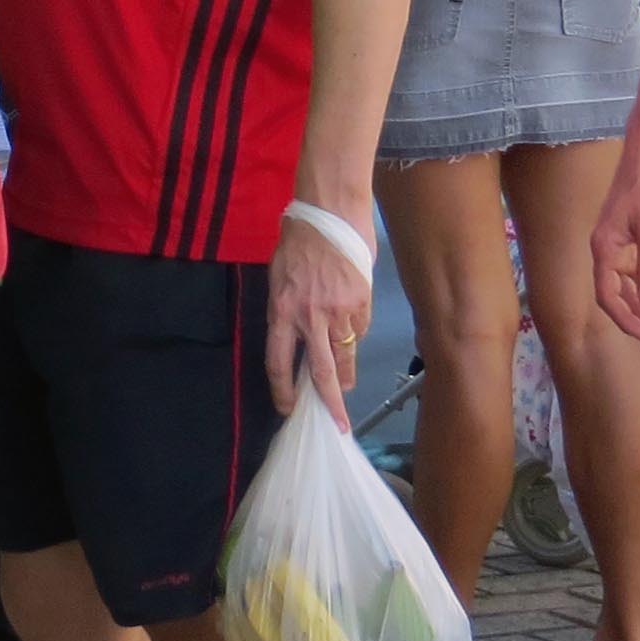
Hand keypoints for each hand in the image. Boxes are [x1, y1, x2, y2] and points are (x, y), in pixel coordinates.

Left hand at [265, 209, 369, 420]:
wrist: (327, 215)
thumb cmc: (297, 245)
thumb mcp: (279, 280)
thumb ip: (287, 313)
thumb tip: (300, 340)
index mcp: (281, 312)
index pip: (278, 361)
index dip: (283, 390)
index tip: (288, 409)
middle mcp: (310, 317)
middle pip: (322, 371)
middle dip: (330, 403)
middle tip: (338, 425)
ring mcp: (339, 311)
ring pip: (346, 354)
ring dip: (347, 376)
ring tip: (346, 389)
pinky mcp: (361, 302)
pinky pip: (359, 329)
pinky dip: (355, 335)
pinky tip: (352, 329)